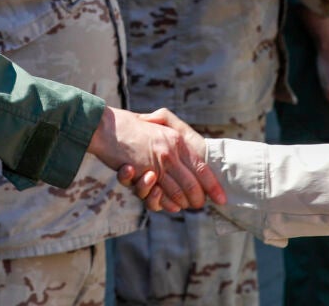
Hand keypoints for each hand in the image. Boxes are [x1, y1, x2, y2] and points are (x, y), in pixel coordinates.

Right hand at [88, 106, 224, 211]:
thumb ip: (175, 132)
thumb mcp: (159, 122)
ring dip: (182, 203)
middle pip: (193, 184)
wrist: (107, 127)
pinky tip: (169, 204)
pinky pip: (158, 196)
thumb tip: (190, 149)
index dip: (213, 186)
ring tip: (184, 206)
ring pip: (178, 192)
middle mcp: (171, 152)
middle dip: (199, 199)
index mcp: (178, 140)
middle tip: (200, 205)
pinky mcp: (142, 174)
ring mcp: (157, 164)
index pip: (202, 167)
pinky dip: (164, 203)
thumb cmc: (132, 126)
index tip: (222, 199)